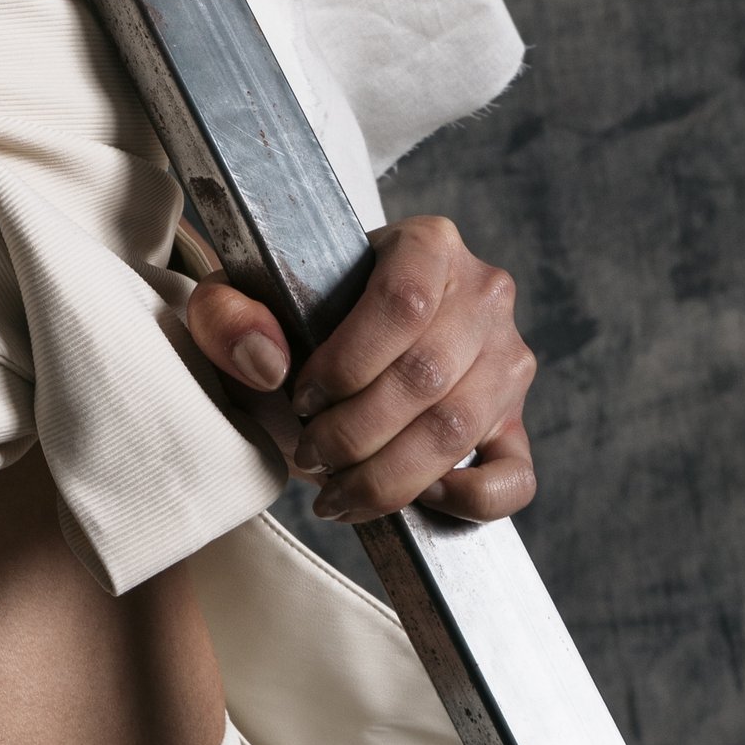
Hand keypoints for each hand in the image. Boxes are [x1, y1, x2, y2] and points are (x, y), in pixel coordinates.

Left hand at [184, 214, 536, 524]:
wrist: (337, 338)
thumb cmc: (296, 314)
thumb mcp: (245, 297)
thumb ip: (228, 313)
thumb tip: (268, 363)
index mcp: (427, 244)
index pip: (402, 303)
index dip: (347, 363)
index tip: (301, 397)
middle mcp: (483, 294)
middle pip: (427, 375)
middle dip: (355, 433)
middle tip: (309, 457)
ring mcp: (508, 360)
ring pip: (459, 428)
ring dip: (390, 476)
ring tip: (336, 493)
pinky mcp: (515, 421)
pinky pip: (515, 476)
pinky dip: (469, 499)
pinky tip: (416, 498)